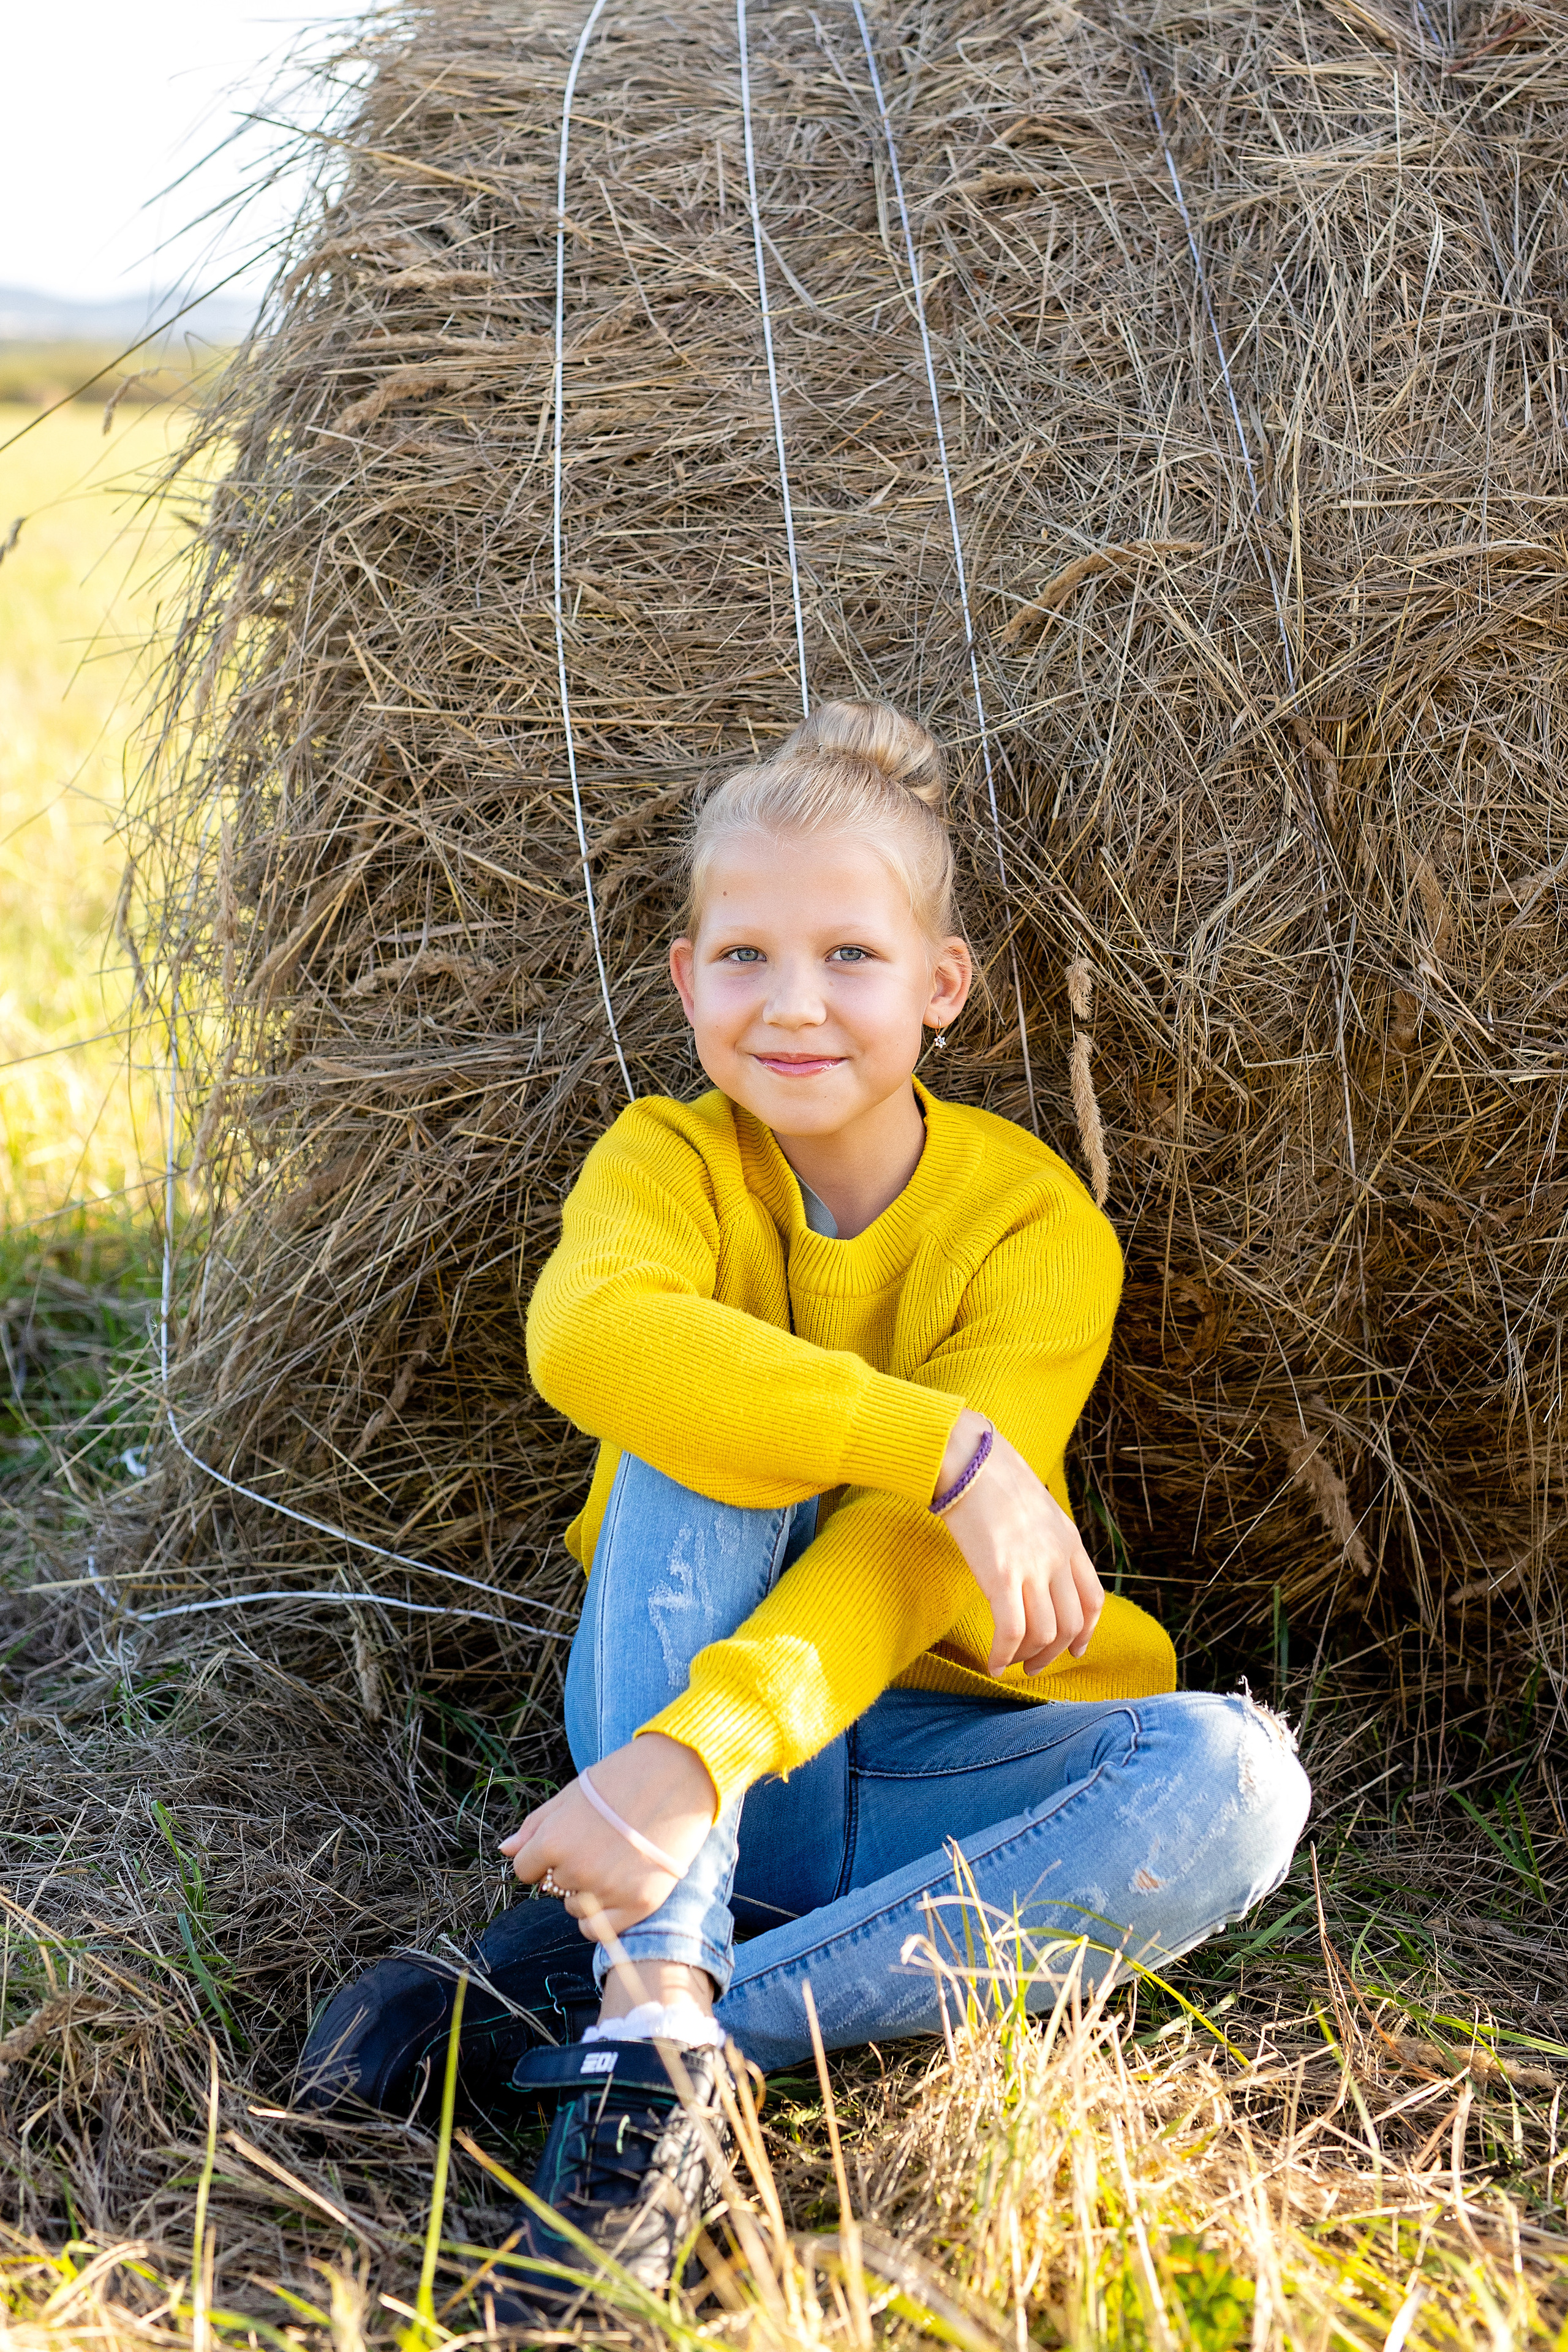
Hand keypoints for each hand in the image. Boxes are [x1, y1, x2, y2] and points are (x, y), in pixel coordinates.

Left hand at [499, 1733, 717, 1943]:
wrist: (679, 1776)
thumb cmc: (623, 1778)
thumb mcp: (571, 1794)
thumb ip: (535, 1826)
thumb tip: (504, 1850)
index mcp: (554, 1841)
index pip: (525, 1869)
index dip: (542, 1857)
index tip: (566, 1842)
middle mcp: (576, 1871)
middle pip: (553, 1887)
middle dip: (569, 1869)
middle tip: (600, 1843)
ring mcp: (608, 1891)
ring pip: (575, 1908)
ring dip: (587, 1891)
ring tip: (615, 1858)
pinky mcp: (638, 1905)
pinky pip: (598, 1930)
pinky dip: (601, 1917)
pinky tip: (618, 1887)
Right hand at [935, 1409, 1103, 1675]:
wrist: (967, 1457)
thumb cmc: (990, 1475)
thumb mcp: (1034, 1506)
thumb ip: (1043, 1537)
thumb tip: (1033, 1564)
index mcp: (1069, 1540)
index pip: (1093, 1599)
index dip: (1086, 1632)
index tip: (1074, 1649)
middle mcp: (1057, 1557)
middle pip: (1070, 1624)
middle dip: (1054, 1653)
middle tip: (1033, 1666)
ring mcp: (1031, 1567)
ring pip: (1044, 1634)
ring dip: (1028, 1658)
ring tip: (1010, 1664)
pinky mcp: (1000, 1576)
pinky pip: (1011, 1632)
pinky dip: (1003, 1655)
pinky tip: (991, 1663)